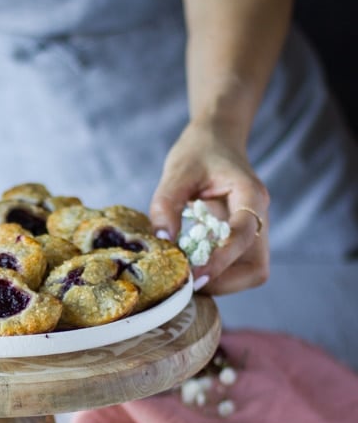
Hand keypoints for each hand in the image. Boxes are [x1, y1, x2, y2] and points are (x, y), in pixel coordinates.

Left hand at [149, 121, 269, 294]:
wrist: (217, 140)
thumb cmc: (199, 151)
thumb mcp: (177, 171)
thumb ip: (166, 205)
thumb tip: (163, 242)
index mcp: (250, 195)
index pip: (243, 236)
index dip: (220, 261)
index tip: (192, 274)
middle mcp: (259, 217)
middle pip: (256, 268)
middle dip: (223, 281)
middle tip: (188, 282)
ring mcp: (254, 232)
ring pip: (251, 273)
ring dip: (221, 282)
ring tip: (187, 276)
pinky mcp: (243, 241)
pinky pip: (238, 269)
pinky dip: (217, 276)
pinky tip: (192, 268)